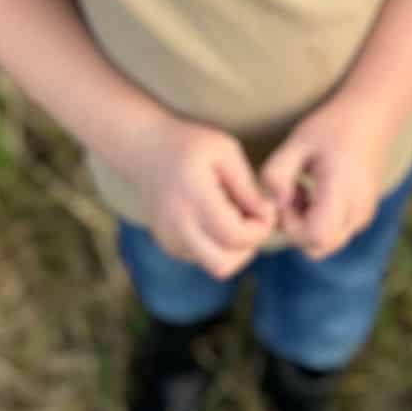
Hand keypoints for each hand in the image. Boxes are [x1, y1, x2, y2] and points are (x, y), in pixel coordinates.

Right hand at [125, 116, 276, 278]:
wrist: (144, 148)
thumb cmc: (190, 144)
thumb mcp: (225, 151)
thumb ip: (247, 185)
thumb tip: (267, 215)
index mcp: (193, 197)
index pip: (235, 236)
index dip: (261, 229)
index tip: (267, 208)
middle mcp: (177, 225)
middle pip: (224, 265)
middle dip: (248, 246)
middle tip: (253, 218)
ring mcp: (170, 239)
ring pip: (215, 266)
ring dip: (234, 249)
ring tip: (236, 216)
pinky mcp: (168, 246)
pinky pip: (203, 258)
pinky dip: (218, 245)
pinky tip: (217, 218)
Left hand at [261, 96, 391, 259]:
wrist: (372, 114)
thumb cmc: (332, 126)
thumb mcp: (297, 141)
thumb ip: (276, 173)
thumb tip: (272, 205)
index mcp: (342, 192)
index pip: (315, 237)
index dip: (291, 224)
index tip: (285, 195)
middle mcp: (358, 211)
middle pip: (319, 246)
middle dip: (296, 227)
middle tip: (290, 192)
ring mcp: (364, 215)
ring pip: (327, 243)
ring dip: (307, 224)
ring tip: (302, 188)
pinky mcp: (364, 214)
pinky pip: (337, 232)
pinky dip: (320, 220)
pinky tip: (315, 191)